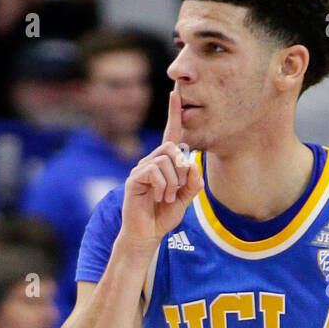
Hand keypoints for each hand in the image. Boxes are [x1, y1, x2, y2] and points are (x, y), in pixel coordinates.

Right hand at [119, 89, 201, 254]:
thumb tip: (193, 165)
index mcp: (164, 163)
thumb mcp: (185, 199)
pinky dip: (163, 187)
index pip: (170, 134)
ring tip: (168, 198)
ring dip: (173, 182)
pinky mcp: (135, 179)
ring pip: (165, 161)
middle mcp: (151, 162)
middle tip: (180, 188)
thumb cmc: (163, 215)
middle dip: (181, 168)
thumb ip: (192, 183)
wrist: (146, 234)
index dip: (173, 114)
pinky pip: (154, 172)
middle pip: (172, 148)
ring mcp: (141, 169)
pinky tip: (160, 198)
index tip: (175, 93)